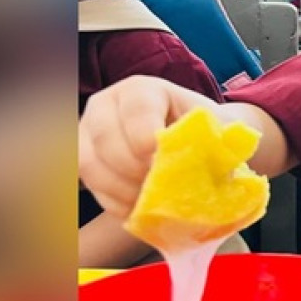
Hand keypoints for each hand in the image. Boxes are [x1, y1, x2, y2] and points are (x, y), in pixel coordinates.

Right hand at [78, 76, 218, 219]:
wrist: (190, 141)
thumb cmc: (204, 131)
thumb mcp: (217, 129)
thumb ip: (217, 142)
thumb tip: (215, 166)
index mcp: (143, 90)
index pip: (136, 108)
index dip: (144, 135)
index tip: (158, 158)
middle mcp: (107, 105)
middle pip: (105, 138)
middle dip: (132, 169)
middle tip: (158, 187)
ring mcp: (88, 132)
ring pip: (88, 164)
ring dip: (119, 189)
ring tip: (150, 202)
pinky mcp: (83, 160)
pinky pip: (87, 185)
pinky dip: (113, 202)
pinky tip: (137, 210)